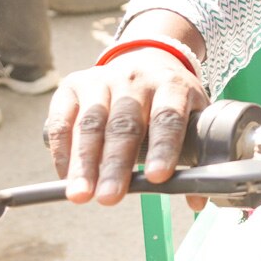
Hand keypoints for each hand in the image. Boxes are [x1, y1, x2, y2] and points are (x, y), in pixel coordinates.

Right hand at [45, 46, 208, 205]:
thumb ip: (197, 156)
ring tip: (80, 195)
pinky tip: (65, 177)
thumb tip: (197, 202)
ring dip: (84, 163)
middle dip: (116, 164)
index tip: (157, 178)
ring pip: (91, 124)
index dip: (163, 148)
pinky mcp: (73, 86)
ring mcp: (102, 80)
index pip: (168, 118)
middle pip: (125, 125)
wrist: (146, 58)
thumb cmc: (171, 100)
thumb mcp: (192, 116)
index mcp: (172, 86)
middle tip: (110, 198)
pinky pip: (62, 120)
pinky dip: (62, 150)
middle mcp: (136, 79)